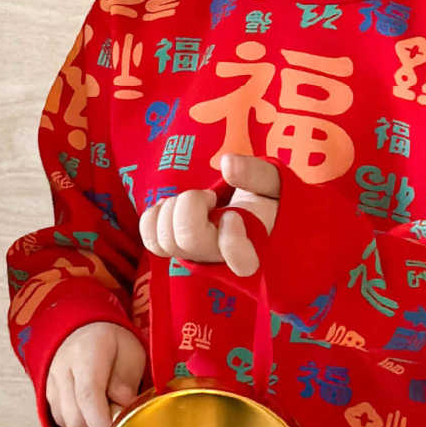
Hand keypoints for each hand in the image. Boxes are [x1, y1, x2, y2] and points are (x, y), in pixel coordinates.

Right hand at [45, 321, 147, 426]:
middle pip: (76, 417)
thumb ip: (127, 382)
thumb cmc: (111, 343)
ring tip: (110, 419)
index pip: (88, 395)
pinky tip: (95, 417)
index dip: (104, 422)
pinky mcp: (48, 397)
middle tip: (121, 425)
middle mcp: (62, 369)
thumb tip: (122, 411)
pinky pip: (63, 423)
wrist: (83, 331)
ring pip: (69, 424)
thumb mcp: (132, 353)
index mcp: (86, 353)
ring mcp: (51, 384)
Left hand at [137, 152, 280, 276]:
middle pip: (189, 239)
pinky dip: (155, 215)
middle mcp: (220, 259)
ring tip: (194, 201)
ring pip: (164, 240)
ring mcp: (194, 256)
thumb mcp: (276, 184)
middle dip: (191, 204)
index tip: (233, 215)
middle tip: (209, 198)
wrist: (253, 219)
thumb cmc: (268, 203)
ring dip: (174, 208)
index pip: (241, 262)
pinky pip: (150, 238)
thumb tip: (228, 164)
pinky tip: (175, 206)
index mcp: (254, 250)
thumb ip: (258, 174)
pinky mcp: (173, 249)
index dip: (232, 241)